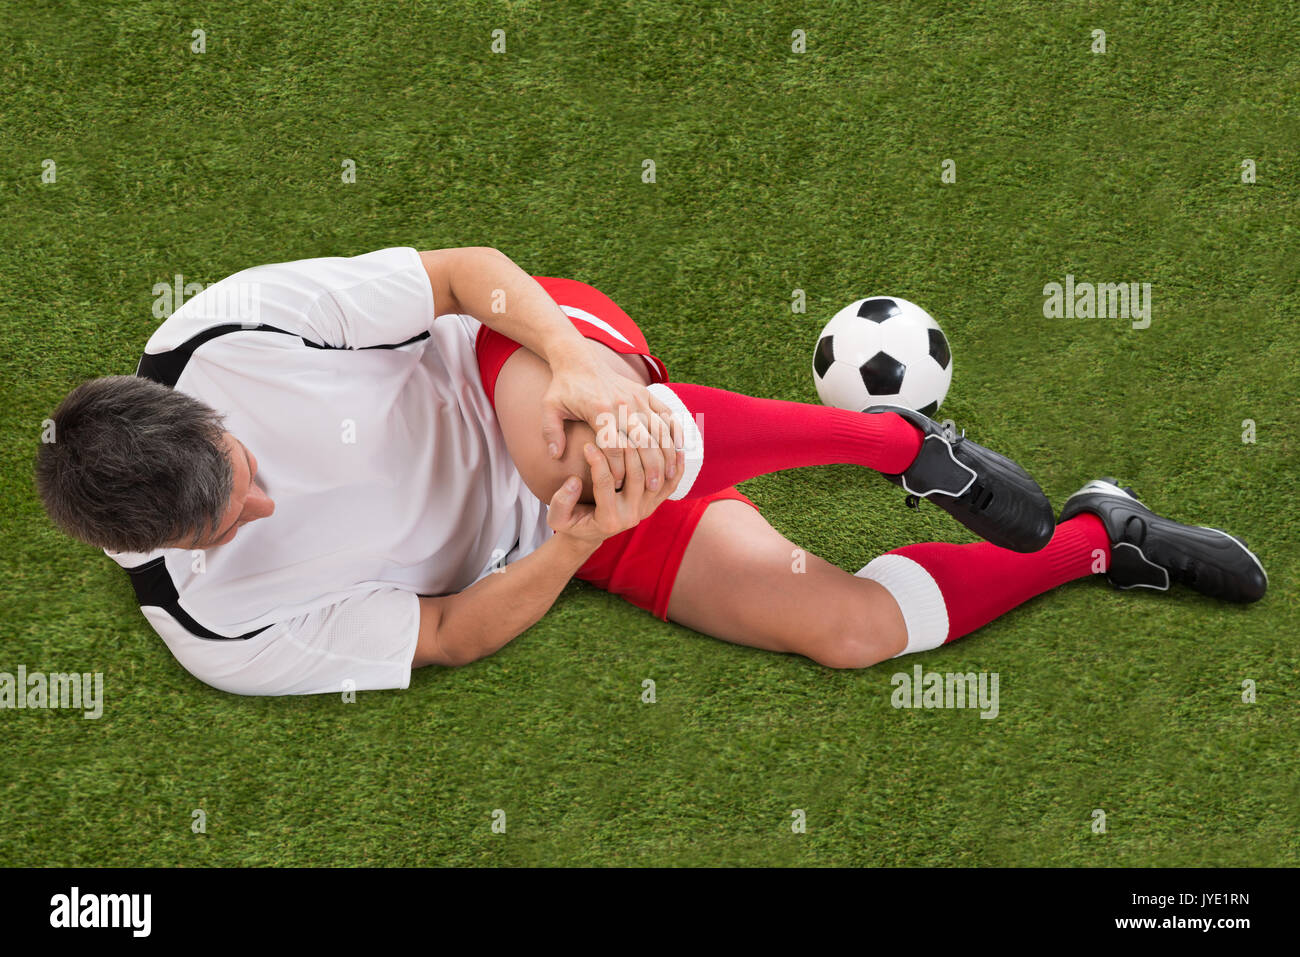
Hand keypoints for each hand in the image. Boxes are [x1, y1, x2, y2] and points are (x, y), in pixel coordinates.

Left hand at [541, 353, 681, 490]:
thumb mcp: (550, 408)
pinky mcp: (645, 393)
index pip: (613, 447)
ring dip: (667, 453)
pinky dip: (675, 430)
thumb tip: (555, 456)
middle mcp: (622, 404)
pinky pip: (666, 413)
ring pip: (659, 430)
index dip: (617, 469)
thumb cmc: (564, 387)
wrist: (580, 359)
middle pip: (642, 441)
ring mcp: (637, 398)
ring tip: (669, 474)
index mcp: (599, 411)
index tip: (618, 486)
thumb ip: (551, 432)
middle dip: (650, 467)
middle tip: (652, 488)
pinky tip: (679, 448)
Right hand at [547, 442, 685, 545]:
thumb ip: (562, 502)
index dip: (597, 461)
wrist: (589, 534)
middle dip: (626, 450)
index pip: (606, 483)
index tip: (587, 444)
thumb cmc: (571, 522)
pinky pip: (671, 485)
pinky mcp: (654, 505)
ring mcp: (646, 510)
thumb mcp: (557, 518)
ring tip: (639, 430)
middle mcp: (631, 516)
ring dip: (648, 452)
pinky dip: (676, 467)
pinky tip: (676, 447)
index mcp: (608, 519)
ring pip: (655, 476)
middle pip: (636, 476)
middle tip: (615, 430)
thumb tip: (574, 481)